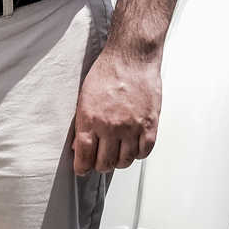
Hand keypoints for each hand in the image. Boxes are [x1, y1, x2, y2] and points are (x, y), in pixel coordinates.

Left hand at [71, 46, 160, 174]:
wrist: (131, 58)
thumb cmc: (107, 72)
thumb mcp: (84, 97)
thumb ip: (83, 123)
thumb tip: (79, 144)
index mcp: (90, 119)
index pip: (84, 155)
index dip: (82, 167)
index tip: (82, 170)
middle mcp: (111, 127)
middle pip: (104, 162)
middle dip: (99, 166)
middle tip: (99, 162)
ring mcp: (132, 127)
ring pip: (125, 161)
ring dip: (119, 162)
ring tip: (116, 156)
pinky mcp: (150, 125)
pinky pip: (144, 151)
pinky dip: (138, 154)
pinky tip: (133, 148)